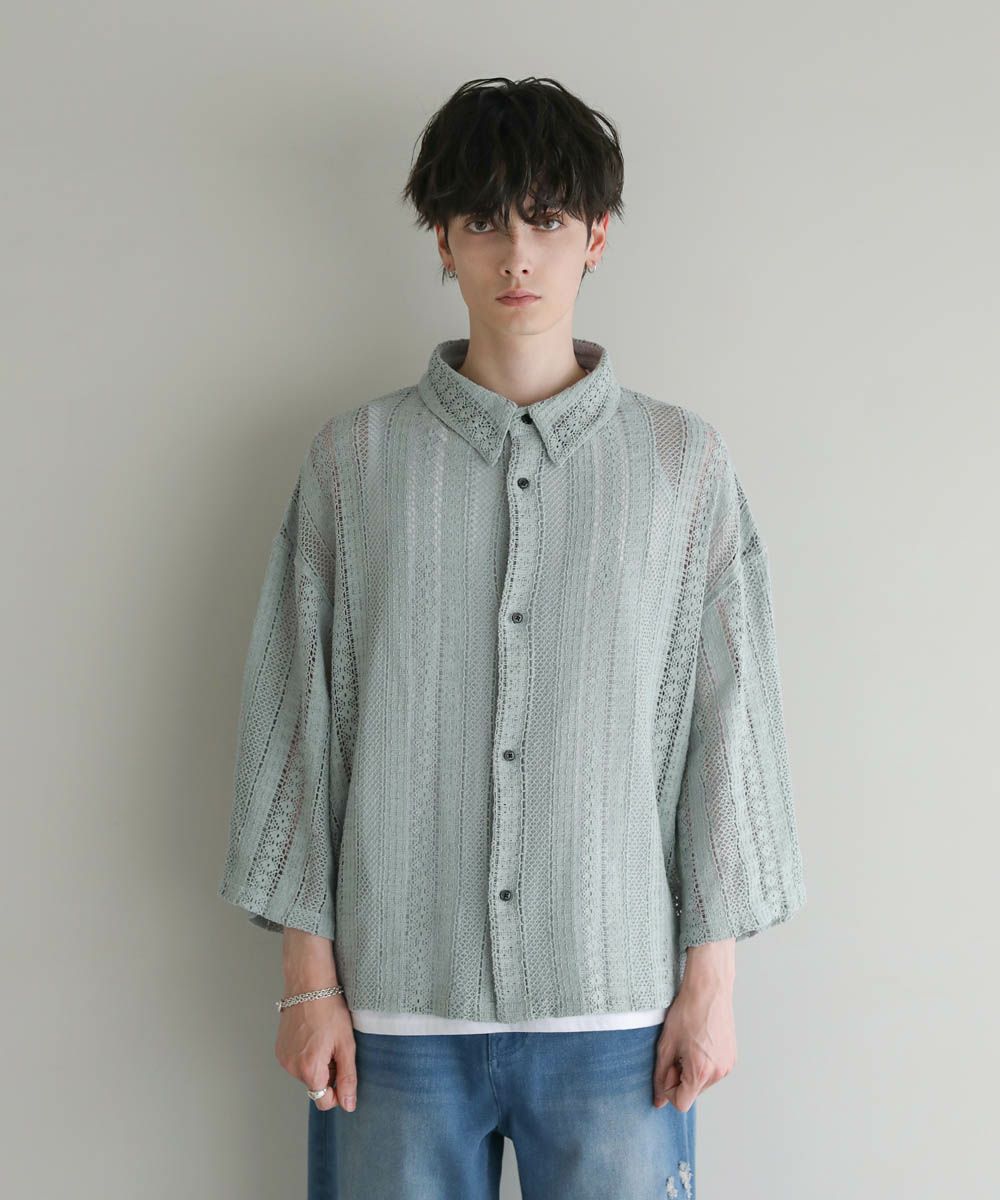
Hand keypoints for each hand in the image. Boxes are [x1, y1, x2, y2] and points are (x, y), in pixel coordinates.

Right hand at [275, 993, 357, 1112]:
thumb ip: (347, 1078)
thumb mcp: (346, 1045)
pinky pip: (296, 1062)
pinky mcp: (279, 1049)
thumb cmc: (330, 1011)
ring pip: (305, 1073)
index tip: (343, 1071)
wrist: (308, 985)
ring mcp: (283, 1059)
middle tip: (334, 1046)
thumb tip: (348, 1106)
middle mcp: (292, 1068)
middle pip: (315, 1086)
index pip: (323, 1102)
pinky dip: (306, 1054)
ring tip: (322, 1037)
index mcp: (309, 1070)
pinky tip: (312, 1035)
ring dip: (316, 1063)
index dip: (337, 1092)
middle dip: (327, 1073)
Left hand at [652, 973, 736, 1111]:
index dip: (669, 1088)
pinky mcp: (732, 1058)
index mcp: (701, 1072)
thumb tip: (659, 1101)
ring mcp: (728, 1066)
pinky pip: (713, 1072)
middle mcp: (718, 1074)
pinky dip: (703, 1064)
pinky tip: (699, 1042)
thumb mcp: (666, 1044)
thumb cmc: (686, 1013)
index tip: (668, 1066)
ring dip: (692, 1070)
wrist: (709, 990)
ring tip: (689, 1044)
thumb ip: (660, 1076)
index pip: (681, 1103)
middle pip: (692, 1093)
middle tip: (677, 1051)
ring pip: (702, 1083)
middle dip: (680, 1078)